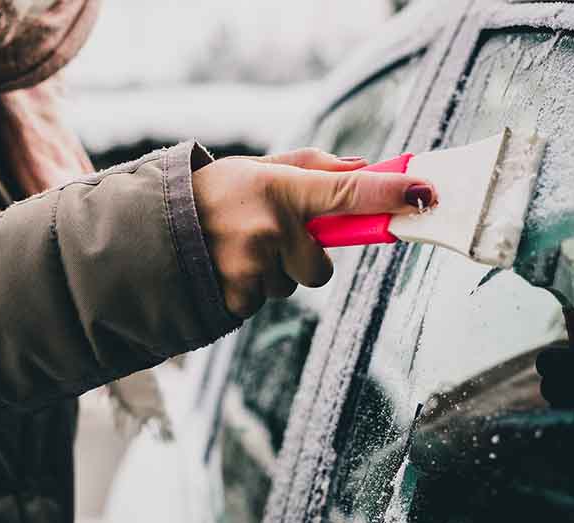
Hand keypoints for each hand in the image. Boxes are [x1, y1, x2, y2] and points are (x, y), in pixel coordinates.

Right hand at [192, 148, 435, 317]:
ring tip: (236, 250)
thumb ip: (313, 168)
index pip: (348, 192)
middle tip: (266, 237)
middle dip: (301, 257)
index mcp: (279, 188)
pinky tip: (224, 269)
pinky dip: (249, 290)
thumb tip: (366, 169)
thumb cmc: (212, 193)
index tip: (425, 194)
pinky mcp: (238, 299)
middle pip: (320, 265)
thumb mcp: (258, 168)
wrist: (148, 229)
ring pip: (290, 286)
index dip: (390, 195)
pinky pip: (263, 301)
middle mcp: (270, 228)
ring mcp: (254, 267)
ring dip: (271, 273)